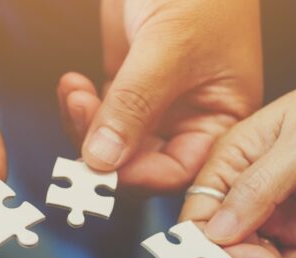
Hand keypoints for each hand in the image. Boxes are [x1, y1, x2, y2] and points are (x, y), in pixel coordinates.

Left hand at [58, 0, 262, 191]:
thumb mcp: (168, 46)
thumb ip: (135, 107)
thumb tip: (103, 161)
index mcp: (223, 114)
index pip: (180, 168)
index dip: (141, 174)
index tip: (103, 165)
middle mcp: (192, 113)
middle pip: (142, 160)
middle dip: (105, 149)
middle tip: (80, 128)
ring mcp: (157, 99)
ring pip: (114, 140)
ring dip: (86, 125)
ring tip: (75, 93)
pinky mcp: (128, 81)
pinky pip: (99, 112)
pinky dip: (80, 105)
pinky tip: (72, 83)